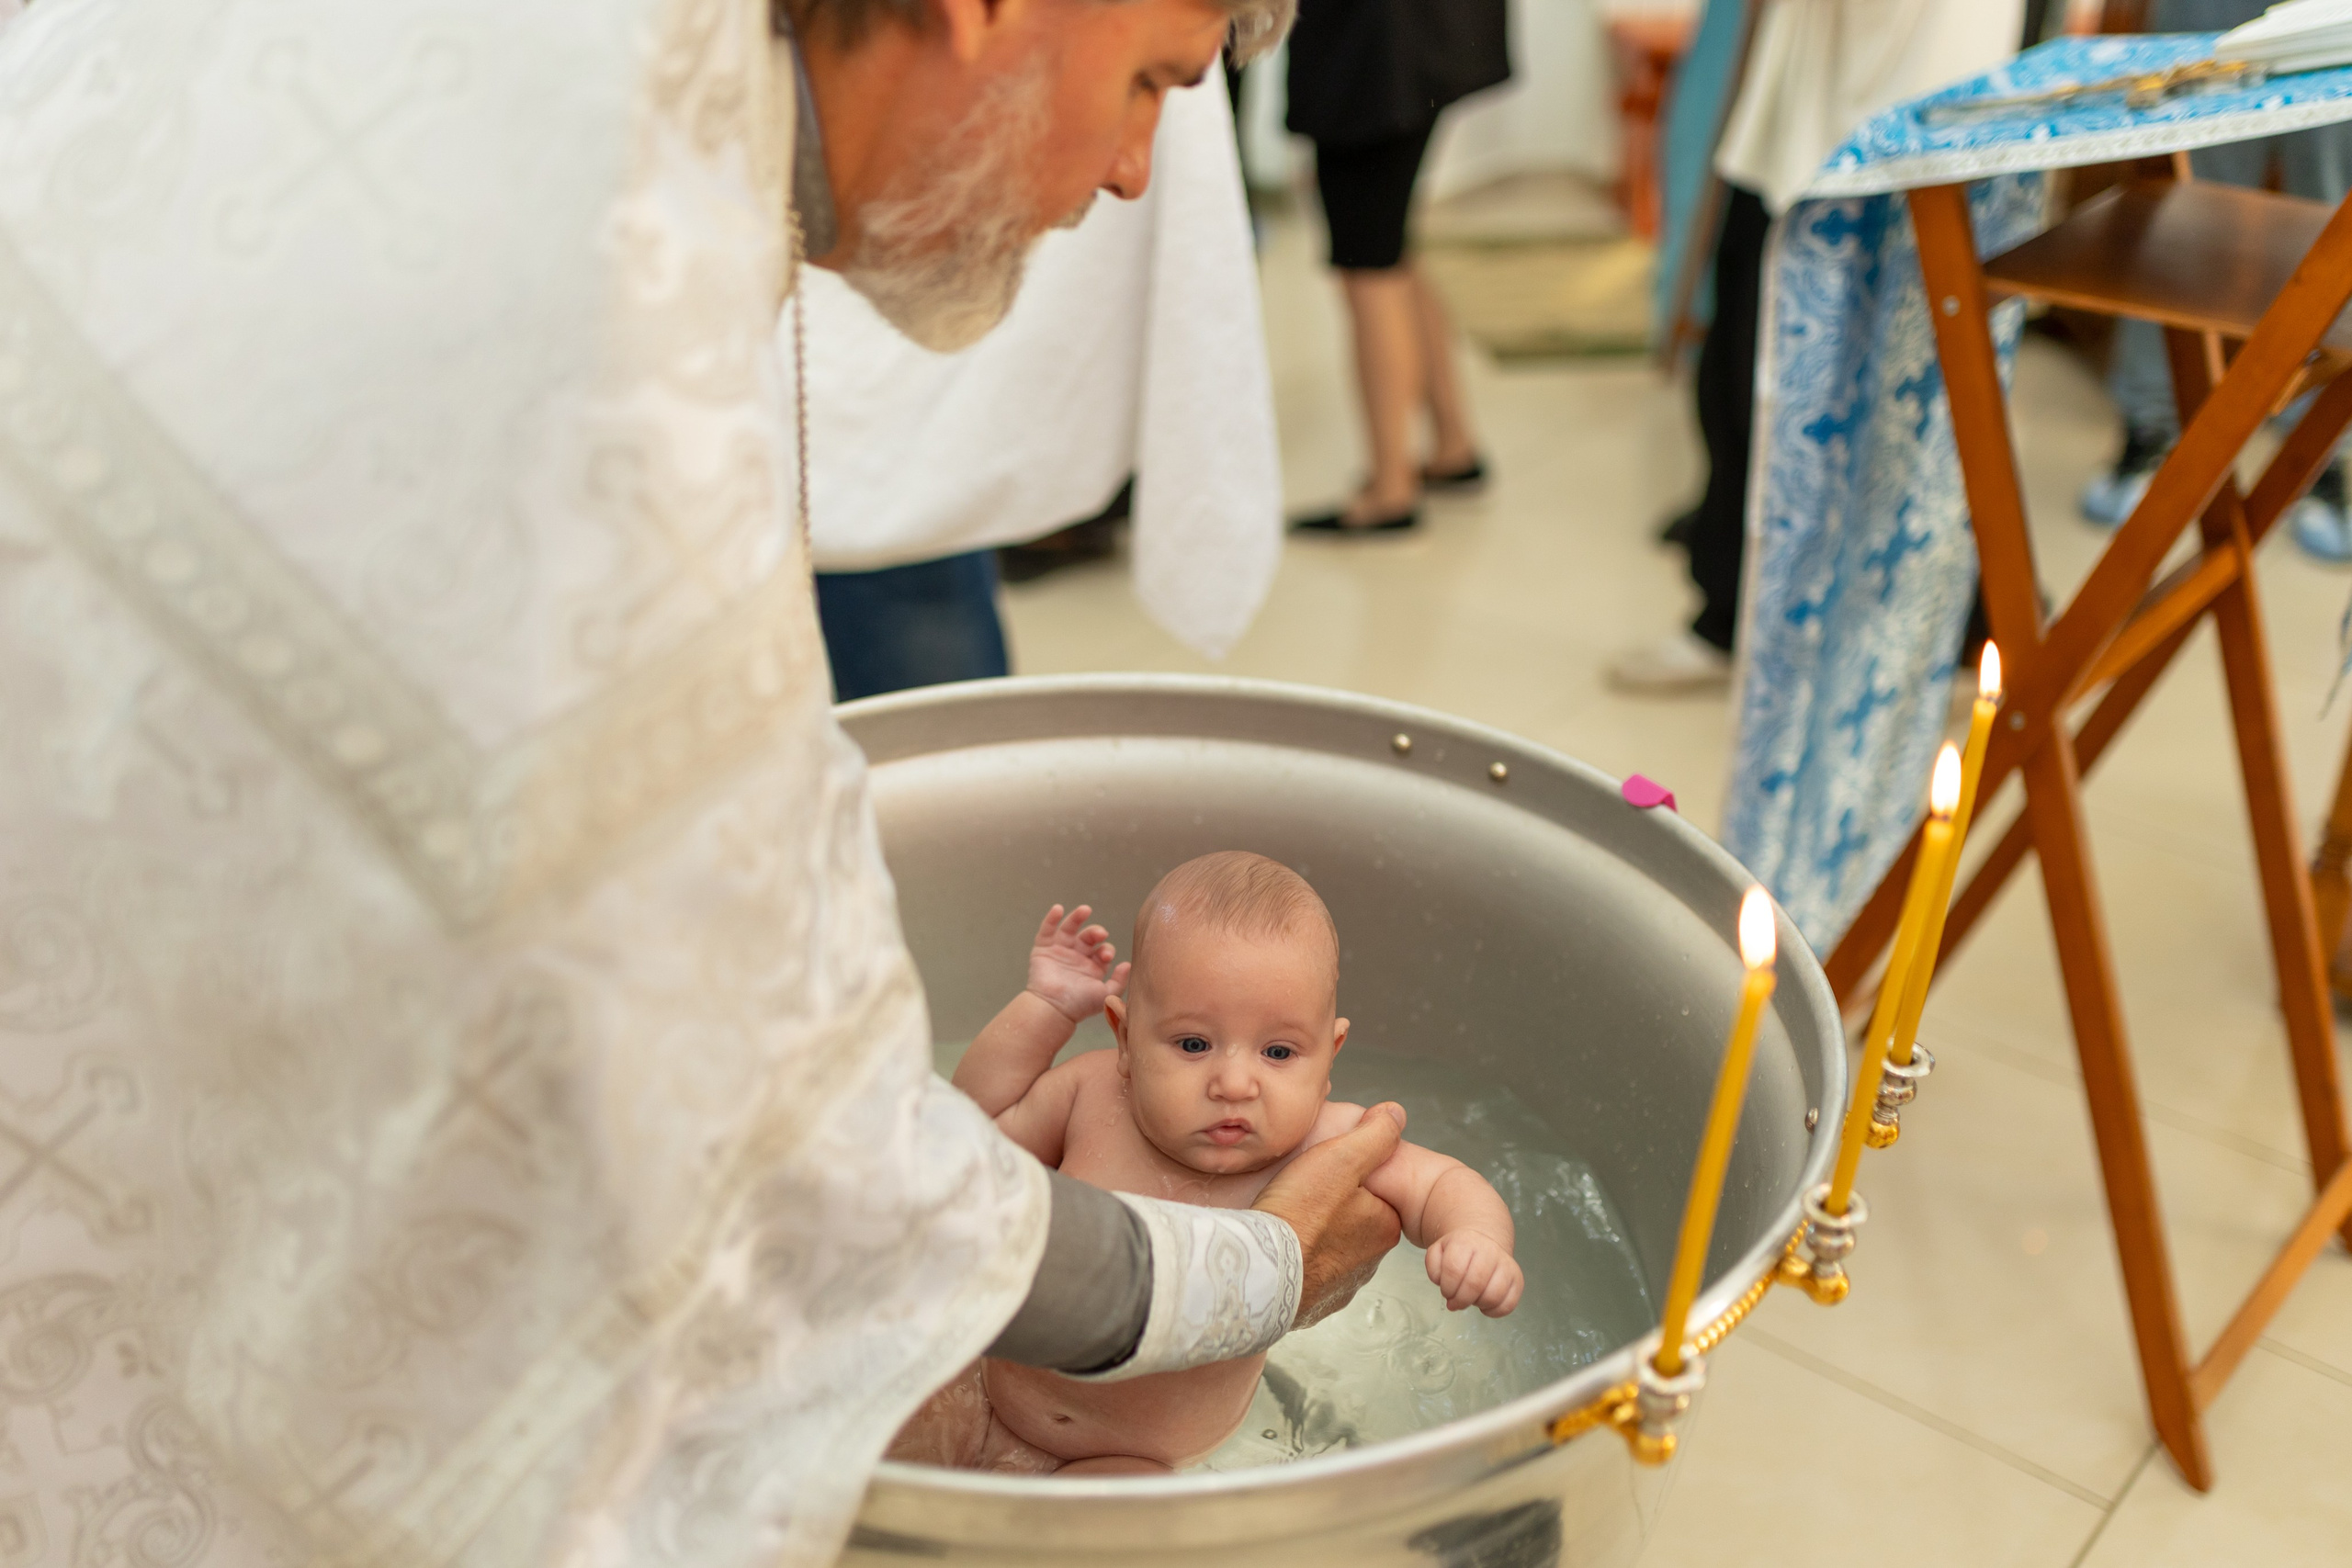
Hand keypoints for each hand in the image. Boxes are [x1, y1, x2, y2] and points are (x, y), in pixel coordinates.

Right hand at [1025, 904, 1129, 1023]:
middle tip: (1101, 934)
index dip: (1106, 949)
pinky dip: (1051, 919)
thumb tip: (1127, 964)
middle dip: (1096, 933)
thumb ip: (1119, 982)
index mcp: (1092, 967)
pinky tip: (1058, 909)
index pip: (1103, 950)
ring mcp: (1060, 951)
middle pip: (1089, 937)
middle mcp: (1077, 957)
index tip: (1106, 955)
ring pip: (1069, 928)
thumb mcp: (1105, 995)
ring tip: (1085, 910)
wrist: (1054, 1009)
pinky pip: (1046, 931)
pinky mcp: (1043, 950)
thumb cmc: (1079, 1006)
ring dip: (1077, 918)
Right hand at [1253, 1103, 1406, 1327]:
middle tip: (1301, 1195)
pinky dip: (1296, 1263)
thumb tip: (1395, 1115)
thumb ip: (1373, 1136)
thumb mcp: (1341, 1158)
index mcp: (1383, 1227)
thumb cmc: (1299, 1213)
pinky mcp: (1313, 1305)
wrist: (1261, 1272)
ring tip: (1286, 1221)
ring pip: (1331, 1250)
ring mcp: (1341, 1286)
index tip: (1325, 1175)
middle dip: (1331, 1210)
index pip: (1377, 1195)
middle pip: (1354, 1223)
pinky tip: (1279, 1250)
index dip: (1350, 1180)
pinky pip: (1308, 1276)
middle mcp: (1370, 1261)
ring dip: (1313, 1238)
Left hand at [1425, 1229, 1522, 1315]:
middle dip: (1461, 1300)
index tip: (1446, 1292)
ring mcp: (1506, 1265)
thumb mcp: (1438, 1252)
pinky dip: (1494, 1311)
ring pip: (1493, 1295)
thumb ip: (1433, 1266)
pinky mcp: (1517, 1279)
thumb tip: (1441, 1281)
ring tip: (1472, 1299)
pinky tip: (1484, 1304)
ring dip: (1477, 1304)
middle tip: (1455, 1302)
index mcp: (1466, 1242)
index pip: (1454, 1270)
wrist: (1483, 1241)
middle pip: (1475, 1284)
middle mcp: (1490, 1250)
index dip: (1447, 1287)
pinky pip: (1508, 1304)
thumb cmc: (1458, 1252)